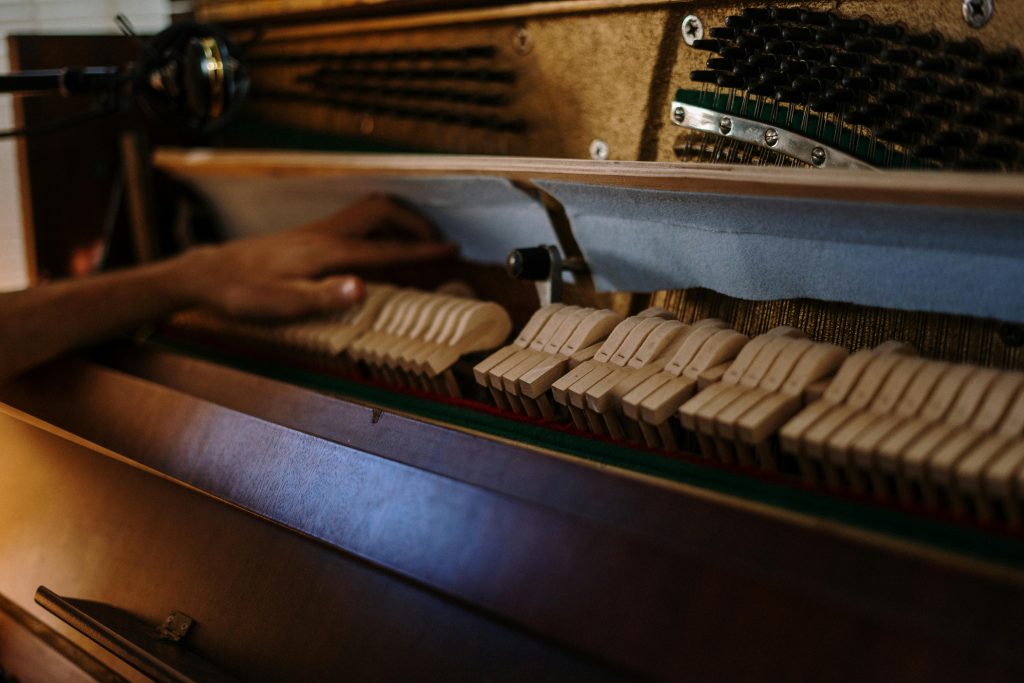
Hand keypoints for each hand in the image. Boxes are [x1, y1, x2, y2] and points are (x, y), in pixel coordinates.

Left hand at [171, 196, 455, 318]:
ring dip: (399, 220)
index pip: (386, 247)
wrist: (208, 274)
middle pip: (383, 211)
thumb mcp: (280, 305)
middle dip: (416, 224)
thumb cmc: (241, 294)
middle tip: (438, 244)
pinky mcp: (310, 236)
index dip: (422, 251)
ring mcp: (318, 231)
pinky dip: (380, 227)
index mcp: (327, 252)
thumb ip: (324, 296)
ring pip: (370, 210)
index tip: (452, 252)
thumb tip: (364, 287)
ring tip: (416, 243)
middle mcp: (326, 234)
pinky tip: (379, 248)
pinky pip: (357, 221)